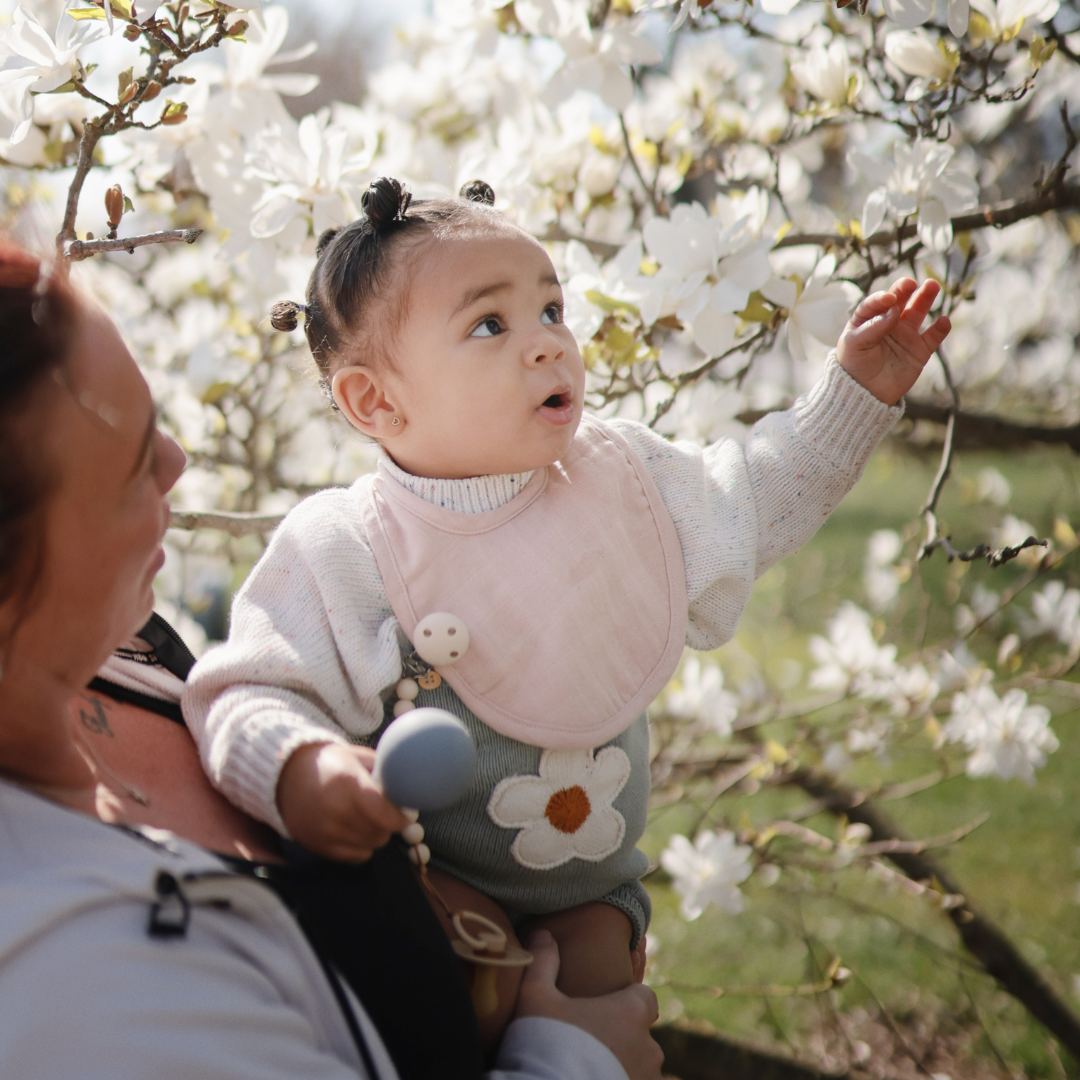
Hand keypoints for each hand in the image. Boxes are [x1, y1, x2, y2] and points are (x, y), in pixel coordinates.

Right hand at [276, 742, 410, 860]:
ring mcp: (325, 832)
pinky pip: (355, 856)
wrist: (286, 777)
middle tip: (386, 812)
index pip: (384, 813)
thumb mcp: (356, 757)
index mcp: (348, 784)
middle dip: (389, 824)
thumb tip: (408, 788)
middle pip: (380, 832)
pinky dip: (360, 845)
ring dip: (376, 834)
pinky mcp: (318, 846)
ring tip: (368, 818)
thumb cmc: (328, 763)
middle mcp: (335, 811)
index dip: (400, 817)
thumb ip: (382, 772)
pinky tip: (354, 829)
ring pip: (370, 845)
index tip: (407, 815)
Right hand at [516, 930, 663, 1079]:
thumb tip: (542, 933)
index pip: (645, 998)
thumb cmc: (543, 1041)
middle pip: (642, 1035)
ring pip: (641, 1067)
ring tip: (591, 1067)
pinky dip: (620, 1079)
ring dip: (624, 1064)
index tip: (606, 1007)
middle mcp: (648, 1047)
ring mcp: (646, 1078)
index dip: (628, 1000)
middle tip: (591, 1042)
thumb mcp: (535, 995)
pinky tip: (595, 1079)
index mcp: (631, 1013)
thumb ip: (543, 961)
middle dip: (623, 1037)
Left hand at [835, 277, 950, 405]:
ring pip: (918, 312)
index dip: (882, 298)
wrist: (863, 395)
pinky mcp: (918, 350)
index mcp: (867, 319)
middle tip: (911, 283)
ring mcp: (904, 335)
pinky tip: (943, 322)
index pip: (876, 303)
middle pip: (899, 301)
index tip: (889, 298)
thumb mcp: (854, 344)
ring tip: (931, 286)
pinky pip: (932, 336)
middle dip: (905, 290)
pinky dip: (940, 329)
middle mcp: (887, 323)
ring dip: (925, 298)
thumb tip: (893, 310)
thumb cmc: (853, 366)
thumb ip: (873, 327)